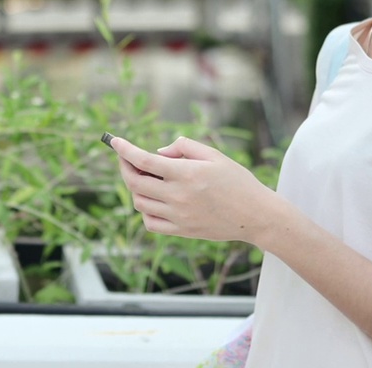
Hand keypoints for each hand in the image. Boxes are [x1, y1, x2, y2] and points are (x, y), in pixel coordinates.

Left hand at [108, 135, 279, 243]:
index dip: (125, 150)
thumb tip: (158, 152)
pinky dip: (144, 210)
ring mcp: (178, 216)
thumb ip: (184, 147)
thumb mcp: (214, 155)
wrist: (256, 215)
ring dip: (134, 188)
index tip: (115, 141)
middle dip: (125, 167)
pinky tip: (152, 200)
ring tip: (143, 177)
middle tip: (125, 158)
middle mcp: (178, 196)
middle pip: (135, 182)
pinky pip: (150, 222)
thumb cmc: (237, 181)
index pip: (144, 160)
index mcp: (186, 173)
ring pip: (139, 203)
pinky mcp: (181, 230)